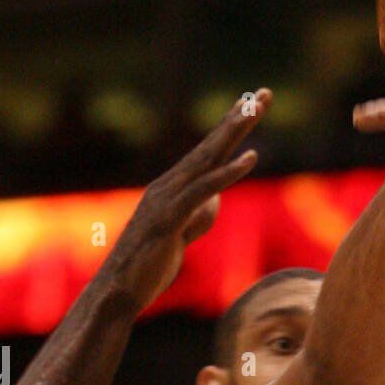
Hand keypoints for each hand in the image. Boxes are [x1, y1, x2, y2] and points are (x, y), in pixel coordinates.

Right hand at [99, 88, 271, 310]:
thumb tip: (212, 200)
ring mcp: (168, 199)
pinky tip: (250, 158)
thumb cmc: (148, 267)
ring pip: (207, 159)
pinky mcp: (170, 217)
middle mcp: (169, 185)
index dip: (230, 128)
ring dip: (234, 133)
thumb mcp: (181, 235)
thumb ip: (197, 214)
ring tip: (256, 109)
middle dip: (238, 118)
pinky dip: (227, 173)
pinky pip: (203, 190)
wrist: (120, 291)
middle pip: (211, 146)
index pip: (207, 153)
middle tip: (265, 93)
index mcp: (172, 189)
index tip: (251, 105)